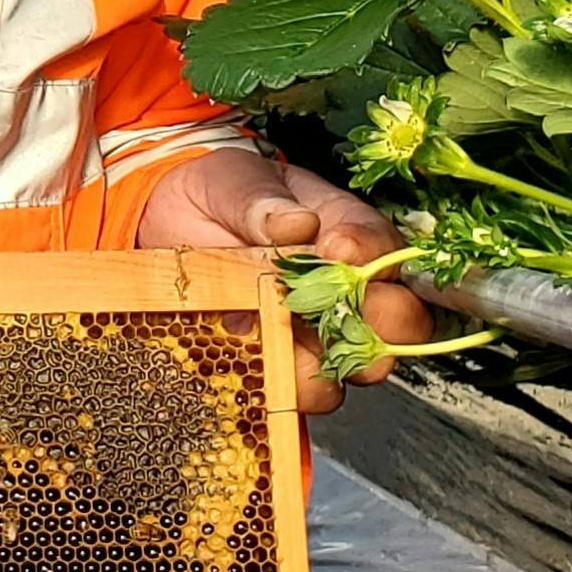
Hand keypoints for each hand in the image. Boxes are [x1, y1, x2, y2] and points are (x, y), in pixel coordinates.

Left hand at [136, 150, 433, 413]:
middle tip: (327, 306)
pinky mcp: (279, 364)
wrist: (173, 220)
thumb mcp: (235, 180)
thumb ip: (261, 200)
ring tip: (282, 342)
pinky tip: (250, 363)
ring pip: (353, 369)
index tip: (338, 248)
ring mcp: (315, 334)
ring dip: (326, 364)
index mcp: (347, 233)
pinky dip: (279, 386)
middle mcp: (345, 291)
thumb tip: (296, 221)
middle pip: (398, 321)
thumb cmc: (220, 193)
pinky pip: (296, 392)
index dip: (370, 253)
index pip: (385, 248)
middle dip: (374, 321)